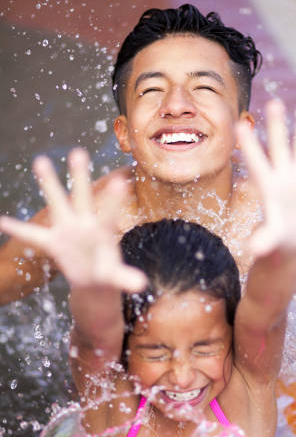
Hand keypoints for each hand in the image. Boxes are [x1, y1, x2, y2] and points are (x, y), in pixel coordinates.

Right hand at [0, 149, 146, 292]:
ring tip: (41, 159)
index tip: (121, 180)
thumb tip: (141, 285)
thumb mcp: (116, 277)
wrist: (94, 279)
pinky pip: (32, 235)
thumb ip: (126, 278)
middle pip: (82, 197)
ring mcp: (67, 230)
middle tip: (79, 151)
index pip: (108, 212)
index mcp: (102, 231)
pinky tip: (2, 220)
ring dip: (49, 183)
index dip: (113, 199)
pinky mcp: (53, 242)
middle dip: (80, 176)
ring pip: (56, 203)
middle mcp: (84, 224)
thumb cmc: (107, 273)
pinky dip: (17, 229)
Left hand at [237, 100, 295, 257]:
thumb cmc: (276, 241)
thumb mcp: (270, 240)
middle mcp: (283, 178)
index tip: (239, 124)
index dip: (250, 145)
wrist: (290, 244)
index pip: (257, 162)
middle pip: (279, 147)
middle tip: (274, 102)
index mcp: (268, 187)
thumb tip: (255, 250)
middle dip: (278, 126)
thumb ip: (264, 240)